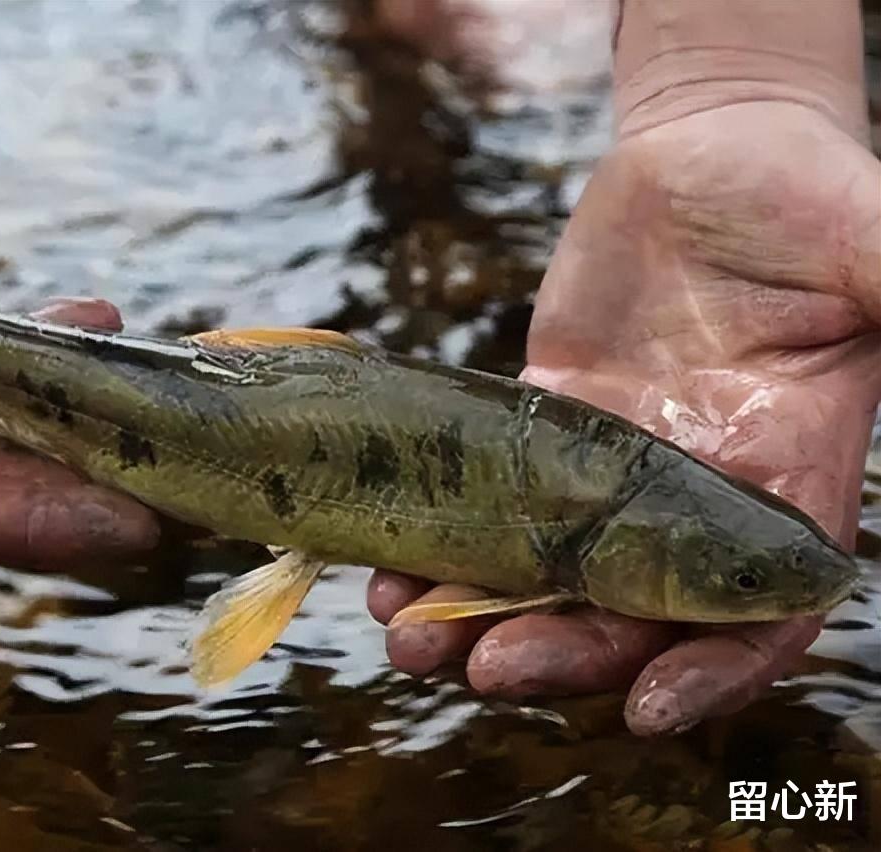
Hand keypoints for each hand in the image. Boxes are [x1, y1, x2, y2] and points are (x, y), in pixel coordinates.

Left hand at [370, 103, 880, 733]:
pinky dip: (440, 548)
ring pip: (544, 575)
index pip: (752, 614)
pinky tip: (388, 575)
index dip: (710, 671)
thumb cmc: (806, 191)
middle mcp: (692, 496)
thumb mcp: (872, 246)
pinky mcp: (546, 426)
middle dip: (561, 652)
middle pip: (626, 613)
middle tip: (488, 667)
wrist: (710, 148)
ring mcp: (611, 468)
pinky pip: (488, 503)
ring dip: (479, 620)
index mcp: (783, 478)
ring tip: (413, 643)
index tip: (645, 707)